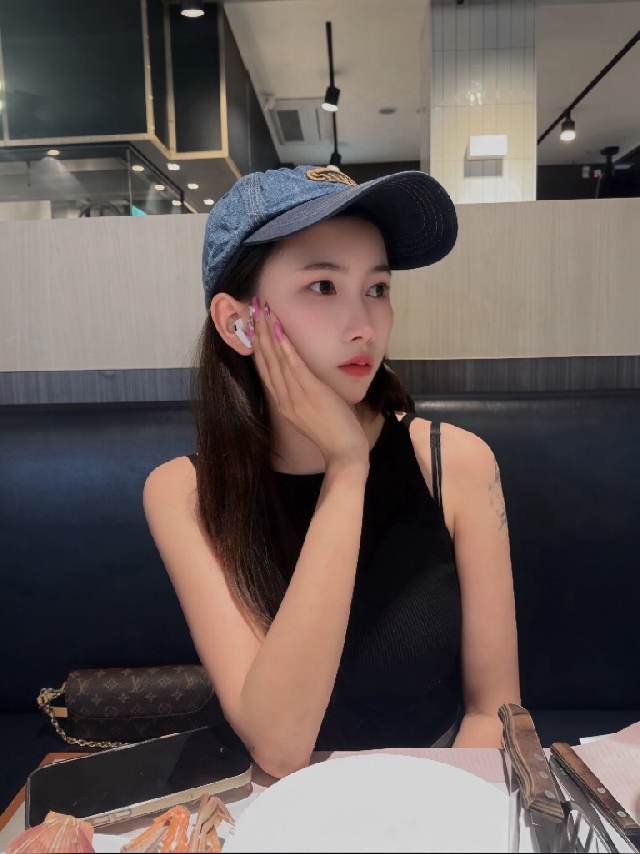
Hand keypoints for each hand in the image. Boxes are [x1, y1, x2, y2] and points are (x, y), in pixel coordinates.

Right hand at [247, 298, 368, 466]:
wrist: (344, 453)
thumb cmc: (334, 433)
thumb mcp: (312, 413)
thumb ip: (304, 396)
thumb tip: (303, 379)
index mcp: (283, 403)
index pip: (265, 370)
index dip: (257, 346)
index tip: (252, 325)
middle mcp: (284, 399)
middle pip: (265, 361)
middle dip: (258, 333)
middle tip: (251, 308)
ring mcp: (295, 397)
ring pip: (276, 359)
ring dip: (268, 332)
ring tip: (261, 310)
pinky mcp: (311, 393)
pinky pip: (294, 366)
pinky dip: (285, 347)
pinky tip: (279, 330)